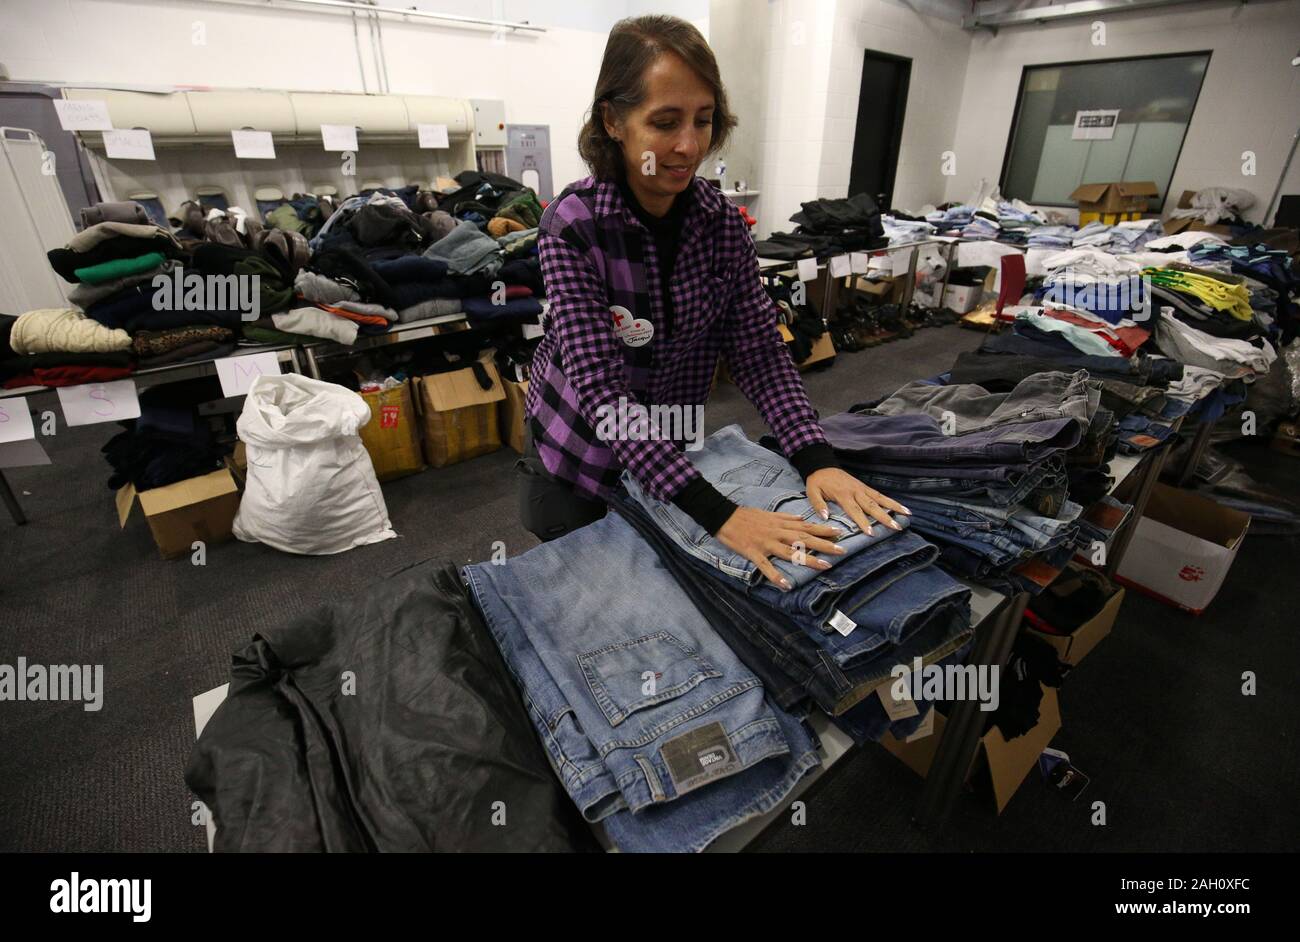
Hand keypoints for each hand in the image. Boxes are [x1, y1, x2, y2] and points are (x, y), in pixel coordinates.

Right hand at [716, 506, 847, 589]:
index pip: (806, 527)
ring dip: (808, 559)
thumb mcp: (769, 513)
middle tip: (842, 550)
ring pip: (790, 552)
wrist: (724, 517)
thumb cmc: (747, 515)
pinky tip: (786, 585)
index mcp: (781, 524)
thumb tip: (803, 519)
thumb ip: (787, 517)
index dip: (823, 530)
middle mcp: (777, 533)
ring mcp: (766, 544)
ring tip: (824, 566)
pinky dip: (775, 575)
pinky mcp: (754, 553)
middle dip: (823, 545)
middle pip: (804, 539)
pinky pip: (766, 566)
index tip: (840, 533)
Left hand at [805, 467, 910, 535]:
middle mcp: (855, 491)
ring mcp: (862, 488)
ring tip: (907, 515)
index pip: (855, 510)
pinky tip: (901, 507)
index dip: (863, 522)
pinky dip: (890, 501)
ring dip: (894, 507)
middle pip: (872, 506)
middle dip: (885, 517)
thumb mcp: (812, 492)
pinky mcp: (864, 487)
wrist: (822, 464)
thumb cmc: (817, 481)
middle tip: (896, 527)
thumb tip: (825, 517)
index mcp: (843, 495)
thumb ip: (818, 504)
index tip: (872, 533)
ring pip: (880, 499)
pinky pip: (879, 495)